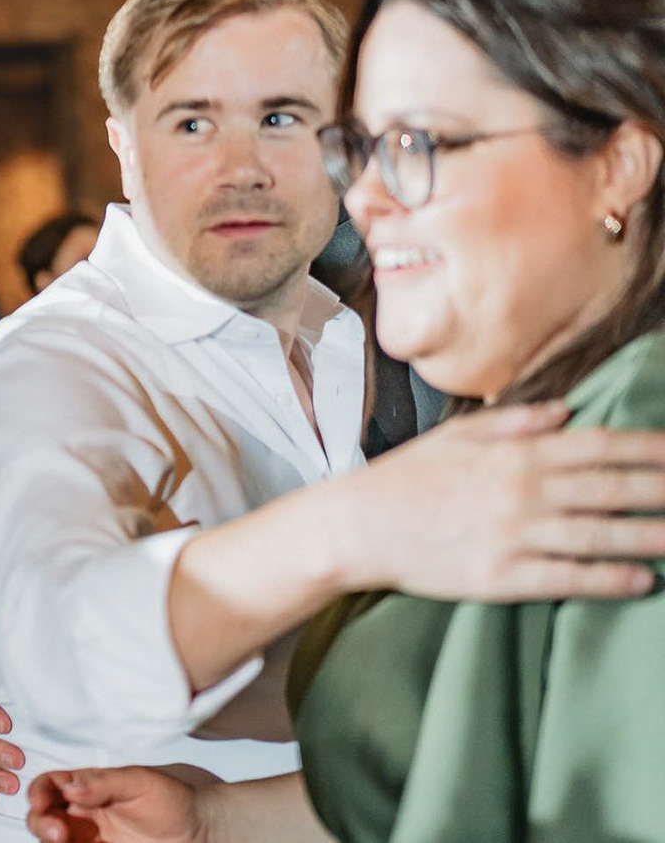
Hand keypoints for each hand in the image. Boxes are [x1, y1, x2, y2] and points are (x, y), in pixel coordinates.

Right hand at [26, 768, 207, 842]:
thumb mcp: (141, 782)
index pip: (50, 786)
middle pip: (43, 817)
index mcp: (86, 788)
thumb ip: (104, 783)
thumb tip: (70, 786)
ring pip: (53, 841)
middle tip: (57, 833)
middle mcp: (82, 815)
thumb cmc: (172, 799)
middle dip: (41, 823)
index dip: (39, 792)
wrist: (201, 833)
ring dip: (49, 841)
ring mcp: (89, 839)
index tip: (39, 803)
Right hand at [342, 400, 664, 601]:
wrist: (356, 526)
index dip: (649, 449)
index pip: (599, 446)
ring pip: (600, 535)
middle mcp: (523, 491)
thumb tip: (567, 411)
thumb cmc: (404, 479)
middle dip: (664, 489)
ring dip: (651, 536)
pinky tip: (642, 580)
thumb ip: (514, 421)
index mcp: (514, 454)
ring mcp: (515, 535)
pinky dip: (609, 579)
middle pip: (612, 489)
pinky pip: (568, 578)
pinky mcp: (502, 576)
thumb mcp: (455, 436)